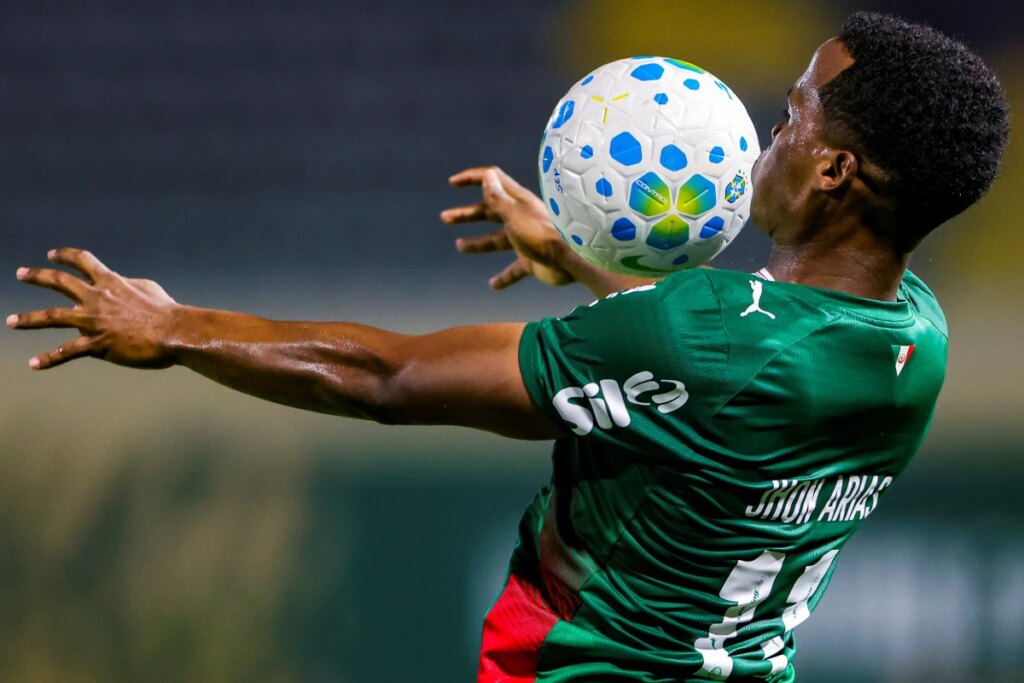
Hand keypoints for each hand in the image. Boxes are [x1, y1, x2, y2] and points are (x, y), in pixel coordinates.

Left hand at [7, 248, 179, 369]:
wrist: (173, 331)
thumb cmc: (166, 310)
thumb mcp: (148, 287)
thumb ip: (128, 285)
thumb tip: (122, 284)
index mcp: (111, 282)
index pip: (83, 261)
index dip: (66, 256)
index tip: (52, 254)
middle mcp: (96, 298)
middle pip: (59, 282)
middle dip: (37, 276)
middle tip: (20, 273)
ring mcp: (93, 321)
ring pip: (53, 317)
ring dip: (29, 319)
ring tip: (11, 321)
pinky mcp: (96, 344)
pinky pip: (66, 351)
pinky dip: (48, 358)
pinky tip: (33, 364)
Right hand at [441, 166, 578, 288]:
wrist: (570, 260)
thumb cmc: (542, 234)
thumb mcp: (514, 214)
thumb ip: (498, 198)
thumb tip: (486, 177)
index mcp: (517, 201)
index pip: (493, 182)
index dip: (473, 179)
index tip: (453, 182)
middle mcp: (521, 218)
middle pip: (490, 212)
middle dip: (467, 214)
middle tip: (445, 217)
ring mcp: (526, 240)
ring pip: (497, 240)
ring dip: (478, 243)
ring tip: (459, 246)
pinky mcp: (532, 261)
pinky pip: (514, 270)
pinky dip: (503, 277)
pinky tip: (492, 285)